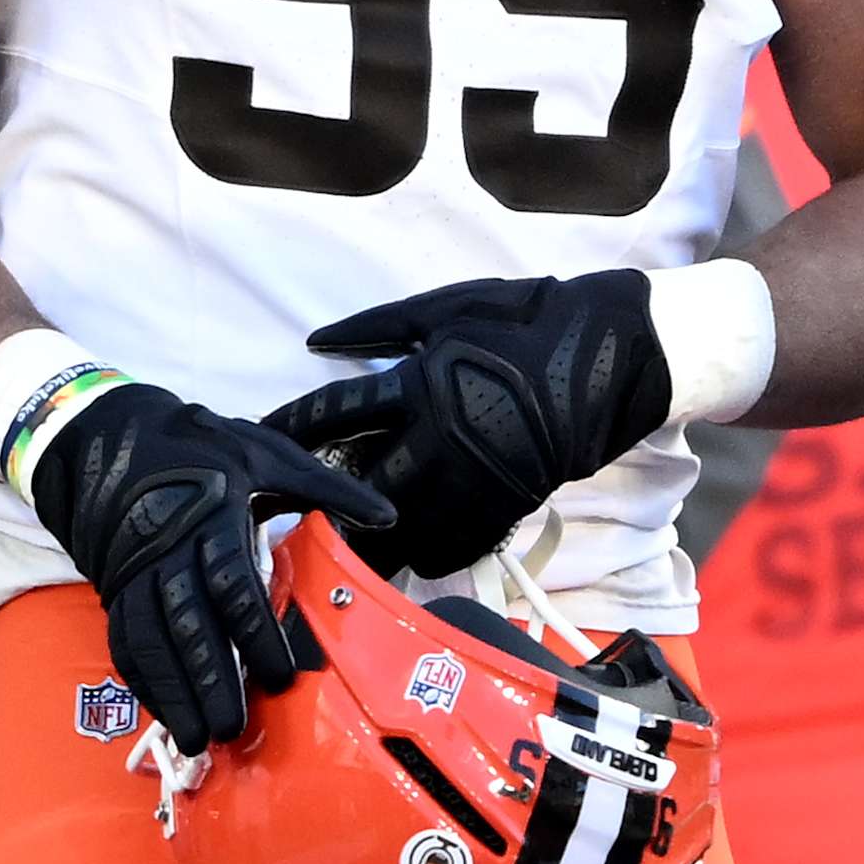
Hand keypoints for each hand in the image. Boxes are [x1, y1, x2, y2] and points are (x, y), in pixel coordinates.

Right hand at [29, 381, 393, 754]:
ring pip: (153, 641)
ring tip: (199, 738)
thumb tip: (387, 515)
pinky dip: (144, 682)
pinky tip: (165, 714)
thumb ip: (325, 487)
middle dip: (212, 679)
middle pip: (190, 624)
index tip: (280, 676)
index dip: (255, 633)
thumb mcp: (265, 453)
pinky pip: (125, 642)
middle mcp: (169, 550)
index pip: (232, 583)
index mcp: (213, 515)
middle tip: (236, 727)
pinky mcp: (114, 590)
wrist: (109, 438)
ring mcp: (135, 573)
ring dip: (174, 693)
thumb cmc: (200, 449)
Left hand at [267, 272, 671, 581]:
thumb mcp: (448, 309)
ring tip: (329, 553)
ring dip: (366, 542)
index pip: (334, 414)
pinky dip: (422, 552)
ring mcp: (474, 482)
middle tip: (281, 521)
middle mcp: (440, 442)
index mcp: (419, 386)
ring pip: (404, 532)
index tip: (253, 440)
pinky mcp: (505, 508)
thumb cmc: (525, 323)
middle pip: (360, 493)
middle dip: (319, 509)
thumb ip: (380, 327)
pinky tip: (400, 554)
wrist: (609, 361)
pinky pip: (451, 546)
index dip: (288, 427)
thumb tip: (318, 341)